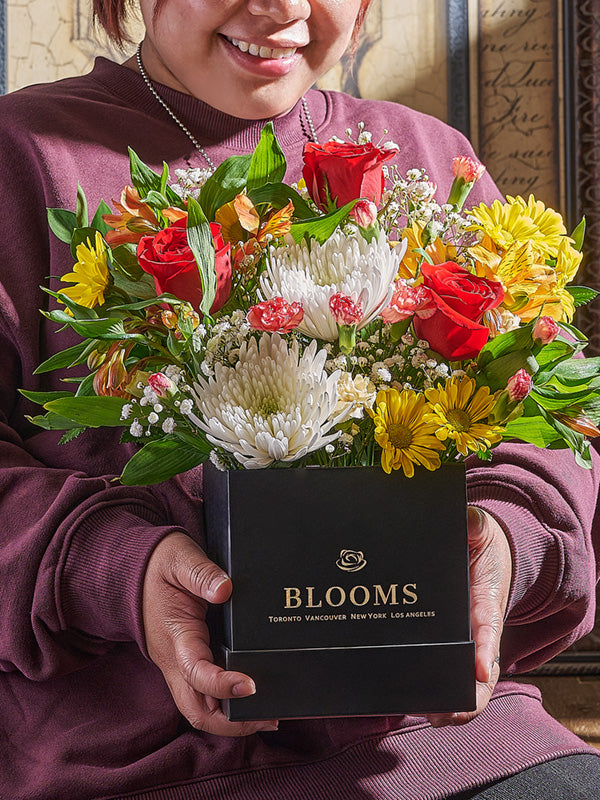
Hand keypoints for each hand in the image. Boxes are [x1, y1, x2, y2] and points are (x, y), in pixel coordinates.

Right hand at [142, 531, 278, 735]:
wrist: (135, 570)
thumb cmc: (160, 564)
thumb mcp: (180, 558)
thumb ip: (202, 574)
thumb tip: (225, 590)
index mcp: (174, 635)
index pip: (195, 671)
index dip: (222, 684)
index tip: (252, 684)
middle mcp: (174, 659)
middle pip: (196, 709)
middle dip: (231, 722)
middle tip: (268, 717)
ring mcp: (178, 665)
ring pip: (199, 708)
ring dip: (230, 719)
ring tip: (268, 715)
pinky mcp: (186, 662)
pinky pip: (203, 694)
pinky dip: (226, 704)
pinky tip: (253, 699)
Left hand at [428, 506, 511, 727]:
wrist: (479, 553)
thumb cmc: (480, 546)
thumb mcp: (480, 531)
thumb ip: (475, 524)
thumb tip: (468, 519)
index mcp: (485, 604)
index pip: (489, 631)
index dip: (486, 651)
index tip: (481, 668)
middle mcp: (476, 631)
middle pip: (478, 674)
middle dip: (466, 698)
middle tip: (445, 712)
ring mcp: (461, 641)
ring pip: (460, 681)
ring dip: (445, 702)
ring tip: (426, 714)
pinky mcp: (441, 643)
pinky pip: (438, 671)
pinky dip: (428, 690)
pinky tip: (406, 702)